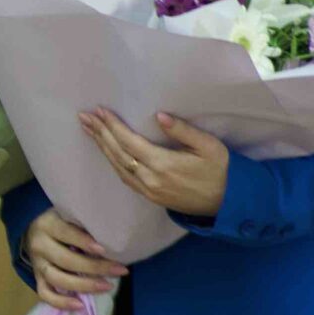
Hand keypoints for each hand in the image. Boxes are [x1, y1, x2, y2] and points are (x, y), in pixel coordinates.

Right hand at [22, 208, 126, 313]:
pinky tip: (79, 305)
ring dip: (83, 285)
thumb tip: (112, 239)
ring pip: (57, 278)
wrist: (32, 228)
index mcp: (48, 225)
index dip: (84, 242)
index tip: (104, 249)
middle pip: (65, 260)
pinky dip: (60, 302)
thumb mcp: (68, 215)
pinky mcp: (37, 277)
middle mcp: (39, 245)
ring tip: (107, 287)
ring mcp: (36, 264)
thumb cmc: (61, 221)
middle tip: (120, 271)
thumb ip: (83, 225)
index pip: (65, 233)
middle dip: (95, 267)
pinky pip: (44, 293)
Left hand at [81, 108, 226, 218]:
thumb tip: (159, 115)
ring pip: (117, 166)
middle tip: (83, 117)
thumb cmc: (222, 170)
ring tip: (88, 130)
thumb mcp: (209, 146)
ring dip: (101, 147)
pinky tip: (106, 151)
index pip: (129, 142)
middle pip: (117, 153)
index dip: (112, 126)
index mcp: (163, 164)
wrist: (230, 203)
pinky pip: (125, 177)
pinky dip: (112, 161)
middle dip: (99, 133)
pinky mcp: (150, 197)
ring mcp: (148, 190)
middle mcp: (150, 179)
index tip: (99, 111)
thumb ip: (183, 131)